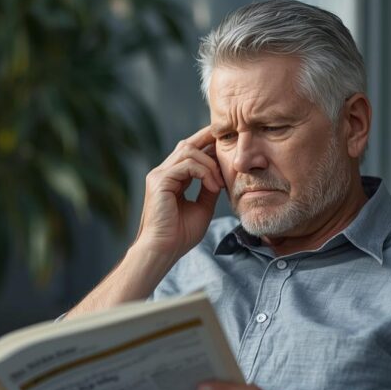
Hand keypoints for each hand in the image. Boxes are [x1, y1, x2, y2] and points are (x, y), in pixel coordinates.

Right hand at [134, 126, 223, 261]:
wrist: (164, 249)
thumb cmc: (180, 234)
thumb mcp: (203, 207)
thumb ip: (209, 189)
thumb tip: (221, 175)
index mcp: (171, 179)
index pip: (188, 152)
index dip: (206, 145)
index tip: (227, 145)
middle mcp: (163, 173)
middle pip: (186, 144)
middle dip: (208, 140)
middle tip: (230, 143)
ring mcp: (159, 175)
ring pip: (188, 151)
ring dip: (210, 164)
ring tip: (219, 183)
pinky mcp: (160, 181)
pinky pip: (187, 165)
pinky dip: (204, 173)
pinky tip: (213, 186)